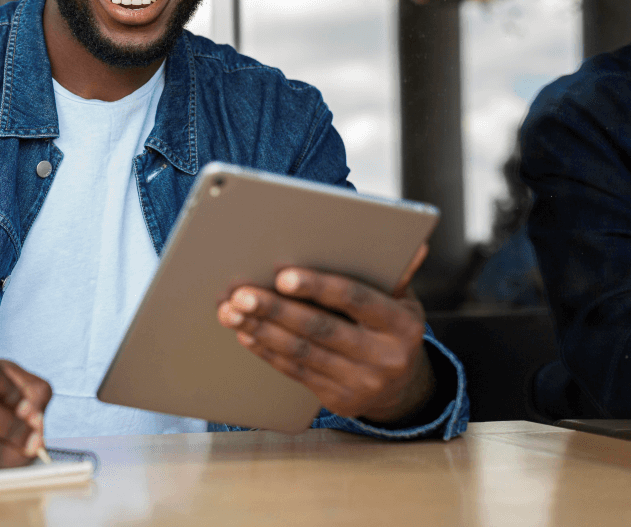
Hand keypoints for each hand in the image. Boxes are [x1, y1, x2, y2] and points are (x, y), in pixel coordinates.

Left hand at [216, 244, 434, 422]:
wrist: (404, 389)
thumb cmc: (393, 330)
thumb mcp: (404, 302)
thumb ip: (395, 274)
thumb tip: (413, 244)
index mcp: (401, 324)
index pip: (355, 299)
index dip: (317, 286)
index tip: (283, 276)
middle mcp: (385, 356)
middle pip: (320, 328)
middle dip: (275, 308)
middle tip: (241, 293)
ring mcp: (361, 382)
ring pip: (302, 352)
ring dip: (261, 329)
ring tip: (232, 311)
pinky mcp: (339, 401)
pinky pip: (296, 371)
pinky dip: (266, 350)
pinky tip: (246, 333)